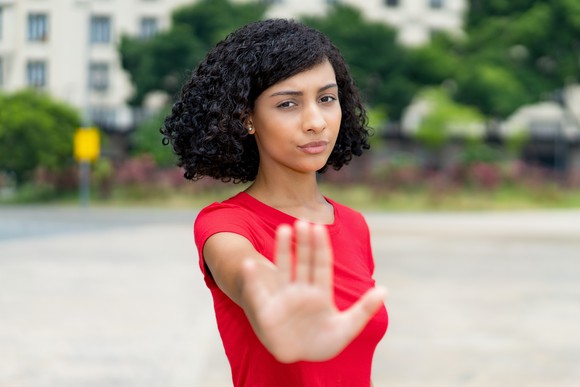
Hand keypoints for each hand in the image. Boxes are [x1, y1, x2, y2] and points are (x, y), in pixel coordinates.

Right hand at [241, 220, 385, 362]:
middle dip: (303, 243)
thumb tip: (385, 290)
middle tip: (302, 221)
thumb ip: (364, 310)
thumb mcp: (347, 329)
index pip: (321, 265)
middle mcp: (301, 291)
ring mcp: (284, 299)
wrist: (299, 359)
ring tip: (284, 229)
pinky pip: (259, 292)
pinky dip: (253, 280)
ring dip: (283, 250)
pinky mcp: (267, 311)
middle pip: (303, 262)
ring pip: (283, 269)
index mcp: (320, 293)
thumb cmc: (323, 343)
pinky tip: (250, 265)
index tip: (319, 228)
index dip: (320, 247)